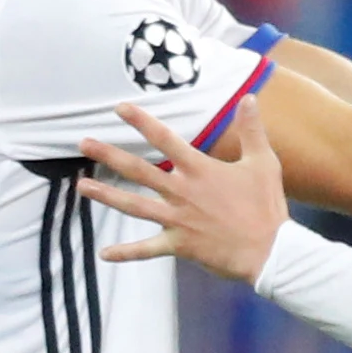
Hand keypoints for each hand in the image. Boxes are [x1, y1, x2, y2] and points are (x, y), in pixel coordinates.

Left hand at [82, 96, 288, 276]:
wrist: (270, 250)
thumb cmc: (266, 206)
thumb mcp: (263, 163)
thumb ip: (252, 130)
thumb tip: (249, 98)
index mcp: (199, 170)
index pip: (165, 139)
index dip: (141, 122)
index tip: (119, 109)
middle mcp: (182, 192)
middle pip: (138, 170)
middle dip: (108, 155)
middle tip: (83, 143)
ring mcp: (177, 219)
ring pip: (134, 206)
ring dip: (106, 196)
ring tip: (81, 187)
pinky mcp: (179, 245)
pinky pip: (147, 250)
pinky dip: (126, 253)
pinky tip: (104, 254)